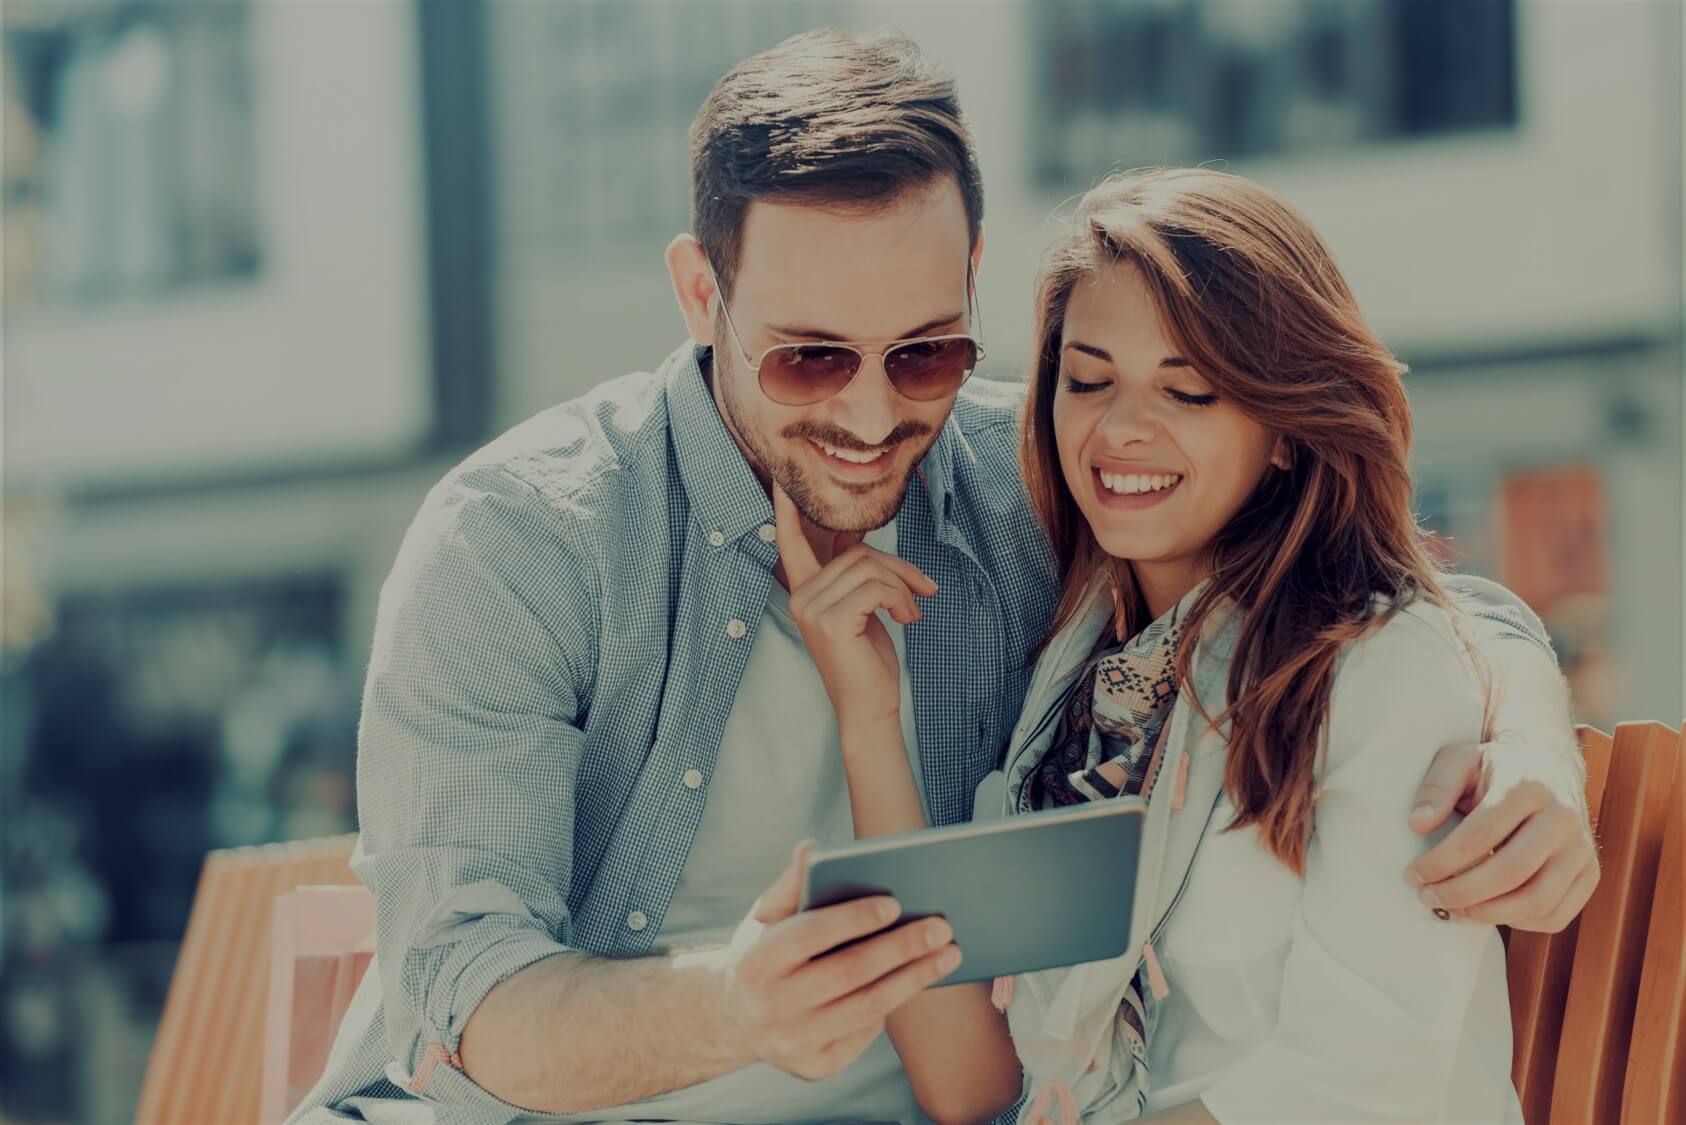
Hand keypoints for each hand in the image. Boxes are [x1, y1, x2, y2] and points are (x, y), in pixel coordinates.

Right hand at [717, 841, 962, 1080]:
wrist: (736, 1019)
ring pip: (867, 1007)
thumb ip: (790, 884)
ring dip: (914, 978)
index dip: (852, 919)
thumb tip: (811, 848)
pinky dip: (893, 1002)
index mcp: (754, 963)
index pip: (808, 935)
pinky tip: (917, 979)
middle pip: (847, 974)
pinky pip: (866, 1032)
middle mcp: (770, 1008)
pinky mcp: (817, 1067)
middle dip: (900, 948)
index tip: (894, 903)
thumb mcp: (764, 919)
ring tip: (948, 953)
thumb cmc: (762, 953)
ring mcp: (793, 1043)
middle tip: (941, 927)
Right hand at [772, 484, 936, 724]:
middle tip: (923, 591)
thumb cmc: (868, 658)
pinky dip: (902, 599)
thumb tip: (854, 535)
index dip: (787, 511)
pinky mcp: (831, 619)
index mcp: (804, 591)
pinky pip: (876, 587)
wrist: (869, 706)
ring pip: (869, 567)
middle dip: (898, 567)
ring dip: (903, 586)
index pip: (791, 543)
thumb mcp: (860, 609)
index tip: (782, 480)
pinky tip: (908, 619)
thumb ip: (853, 573)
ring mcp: (812, 608)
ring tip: (914, 610)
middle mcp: (801, 596)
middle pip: (856, 552)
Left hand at [1405, 740, 1598, 930]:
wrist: (1550, 769)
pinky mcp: (1590, 873)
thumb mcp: (1460, 761)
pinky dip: (1518, 923)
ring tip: (1453, 907)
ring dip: (1488, 914)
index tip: (1413, 874)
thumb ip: (1436, 788)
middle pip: (1511, 872)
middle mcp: (1563, 817)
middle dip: (1462, 892)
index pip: (1480, 835)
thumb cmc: (1495, 769)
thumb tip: (1418, 824)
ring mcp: (1582, 848)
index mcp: (1529, 786)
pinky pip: (1556, 915)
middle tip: (1427, 897)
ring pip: (1538, 900)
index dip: (1442, 862)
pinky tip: (1487, 910)